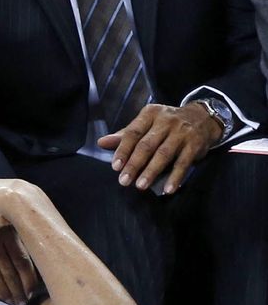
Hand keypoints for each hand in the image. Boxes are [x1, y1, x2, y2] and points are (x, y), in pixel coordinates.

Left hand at [97, 101, 222, 194]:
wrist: (202, 117)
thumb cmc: (167, 124)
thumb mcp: (146, 123)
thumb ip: (125, 135)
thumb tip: (101, 143)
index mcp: (150, 114)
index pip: (133, 133)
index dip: (123, 150)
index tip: (115, 166)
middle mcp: (166, 121)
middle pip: (147, 145)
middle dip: (134, 164)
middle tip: (124, 181)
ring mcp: (181, 133)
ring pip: (164, 154)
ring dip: (151, 172)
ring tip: (141, 186)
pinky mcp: (195, 144)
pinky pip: (183, 163)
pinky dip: (175, 177)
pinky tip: (167, 189)